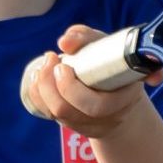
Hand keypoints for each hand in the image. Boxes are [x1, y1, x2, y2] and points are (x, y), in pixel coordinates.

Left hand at [22, 24, 162, 139]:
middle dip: (49, 85)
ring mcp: (86, 125)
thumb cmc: (117, 66)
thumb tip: (64, 42)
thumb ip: (88, 38)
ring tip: (41, 67)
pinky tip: (37, 79)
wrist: (125, 96)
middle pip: (67, 110)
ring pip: (55, 114)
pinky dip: (38, 95)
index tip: (62, 64)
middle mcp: (103, 118)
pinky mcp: (72, 124)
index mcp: (121, 100)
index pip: (94, 106)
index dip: (71, 88)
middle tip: (50, 59)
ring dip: (41, 88)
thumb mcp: (110, 47)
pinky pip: (49, 114)